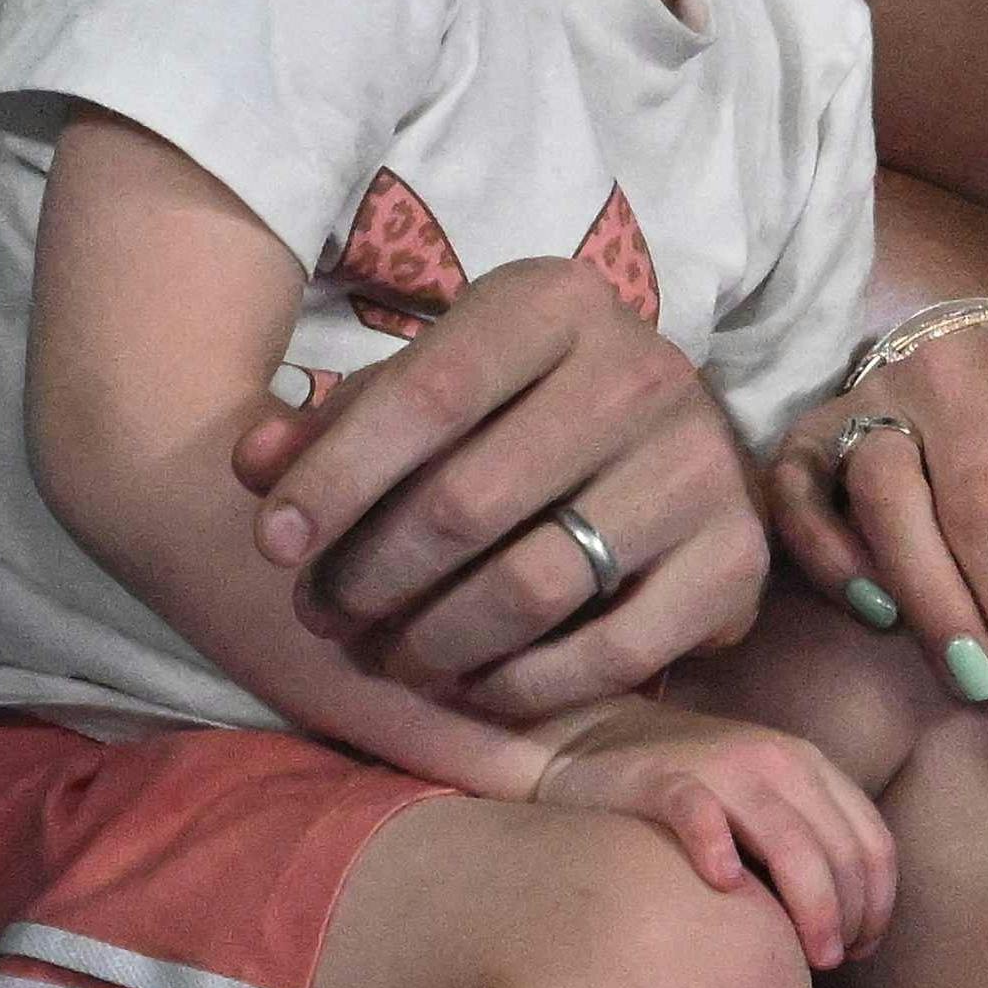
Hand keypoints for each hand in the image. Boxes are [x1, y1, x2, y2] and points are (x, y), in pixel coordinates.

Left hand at [232, 256, 764, 721]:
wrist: (667, 440)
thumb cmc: (519, 411)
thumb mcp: (433, 385)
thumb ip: (336, 424)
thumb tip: (251, 463)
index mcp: (559, 301)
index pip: (429, 393)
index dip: (336, 478)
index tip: (273, 545)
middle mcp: (643, 367)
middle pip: (468, 501)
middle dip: (371, 576)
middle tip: (326, 615)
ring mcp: (700, 464)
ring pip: (531, 586)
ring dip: (433, 643)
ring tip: (387, 654)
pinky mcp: (736, 559)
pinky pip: (609, 653)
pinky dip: (522, 686)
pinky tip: (472, 685)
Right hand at [534, 699, 896, 973]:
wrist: (596, 740)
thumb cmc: (694, 789)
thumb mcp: (766, 801)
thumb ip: (807, 840)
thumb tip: (850, 927)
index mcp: (808, 765)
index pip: (872, 840)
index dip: (879, 904)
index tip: (862, 951)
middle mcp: (775, 759)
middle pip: (838, 851)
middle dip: (847, 917)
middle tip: (829, 964)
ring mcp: (721, 767)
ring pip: (789, 841)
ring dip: (811, 906)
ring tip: (808, 957)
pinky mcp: (663, 780)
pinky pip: (699, 813)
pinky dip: (717, 848)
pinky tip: (725, 886)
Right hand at [766, 308, 987, 728]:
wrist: (982, 357)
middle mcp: (954, 364)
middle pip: (980, 506)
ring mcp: (873, 390)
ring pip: (888, 497)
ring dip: (936, 603)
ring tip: (980, 680)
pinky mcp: (812, 427)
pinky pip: (800, 493)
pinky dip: (832, 558)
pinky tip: (880, 617)